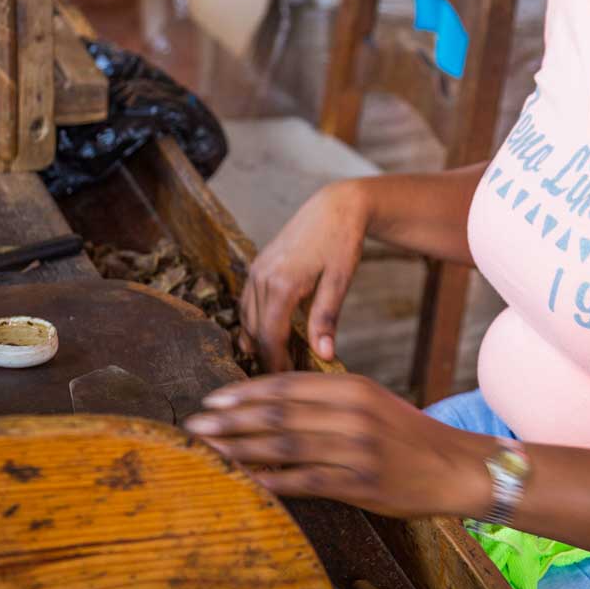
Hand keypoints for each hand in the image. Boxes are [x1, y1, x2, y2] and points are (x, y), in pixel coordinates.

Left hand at [184, 373, 494, 518]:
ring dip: (239, 448)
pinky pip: (304, 481)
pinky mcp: (359, 482)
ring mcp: (355, 448)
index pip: (286, 385)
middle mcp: (350, 413)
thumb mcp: (372, 401)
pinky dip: (270, 480)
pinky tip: (245, 480)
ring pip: (284, 446)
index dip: (245, 393)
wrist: (455, 466)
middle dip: (231, 419)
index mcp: (351, 387)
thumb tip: (276, 401)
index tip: (213, 399)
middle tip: (196, 424)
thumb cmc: (408, 435)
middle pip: (277, 414)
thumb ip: (328, 398)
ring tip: (208, 450)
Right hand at [238, 181, 369, 371]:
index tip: (287, 381)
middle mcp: (262, 277)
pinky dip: (253, 322)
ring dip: (258, 341)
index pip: (270, 337)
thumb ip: (326, 318)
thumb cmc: (342, 241)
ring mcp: (257, 270)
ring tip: (274, 363)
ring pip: (247, 317)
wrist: (334, 206)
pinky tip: (264, 336)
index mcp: (282, 284)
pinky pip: (247, 302)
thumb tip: (324, 355)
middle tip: (283, 379)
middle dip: (267, 357)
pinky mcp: (258, 266)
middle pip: (256, 331)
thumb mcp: (340, 280)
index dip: (276, 363)